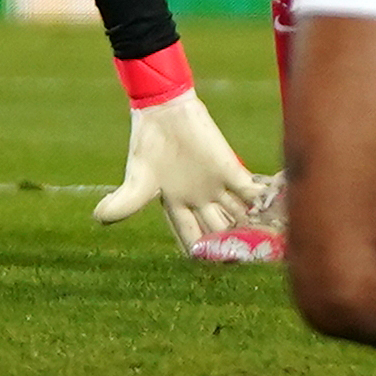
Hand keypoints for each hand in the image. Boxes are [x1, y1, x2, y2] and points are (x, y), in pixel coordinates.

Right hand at [92, 87, 265, 249]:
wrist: (163, 108)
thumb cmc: (147, 141)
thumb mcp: (137, 177)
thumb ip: (124, 202)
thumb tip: (99, 219)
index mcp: (176, 206)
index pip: (192, 238)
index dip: (203, 254)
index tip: (213, 268)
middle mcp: (199, 200)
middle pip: (220, 232)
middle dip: (232, 247)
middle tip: (247, 261)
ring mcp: (216, 185)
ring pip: (239, 215)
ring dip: (252, 230)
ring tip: (268, 247)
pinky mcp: (230, 168)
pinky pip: (251, 190)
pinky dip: (264, 201)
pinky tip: (276, 213)